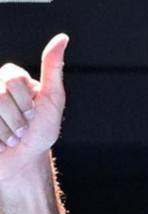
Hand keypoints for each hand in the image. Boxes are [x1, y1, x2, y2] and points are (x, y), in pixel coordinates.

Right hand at [0, 34, 67, 181]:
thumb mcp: (53, 100)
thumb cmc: (40, 134)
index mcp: (12, 78)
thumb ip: (53, 68)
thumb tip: (62, 38)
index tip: (34, 116)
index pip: (13, 79)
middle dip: (16, 118)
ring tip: (11, 137)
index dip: (27, 103)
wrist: (24, 162)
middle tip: (23, 129)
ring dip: (5, 130)